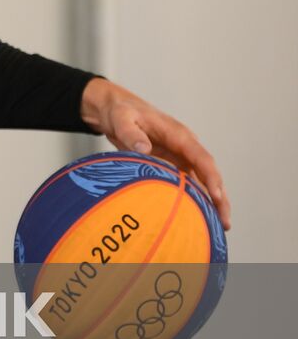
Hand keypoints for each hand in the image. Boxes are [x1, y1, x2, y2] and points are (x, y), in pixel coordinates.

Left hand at [81, 77, 230, 229]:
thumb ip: (131, 133)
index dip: (211, 177)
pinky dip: (193, 200)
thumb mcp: (121, 119)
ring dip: (210, 203)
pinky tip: (195, 218)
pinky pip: (186, 184)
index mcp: (178, 134)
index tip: (217, 196)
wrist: (114, 109)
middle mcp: (184, 146)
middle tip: (225, 223)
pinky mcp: (171, 165)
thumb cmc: (119, 112)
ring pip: (201, 182)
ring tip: (217, 228)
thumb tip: (144, 149)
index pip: (201, 157)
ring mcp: (179, 156)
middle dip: (219, 198)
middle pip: (208, 173)